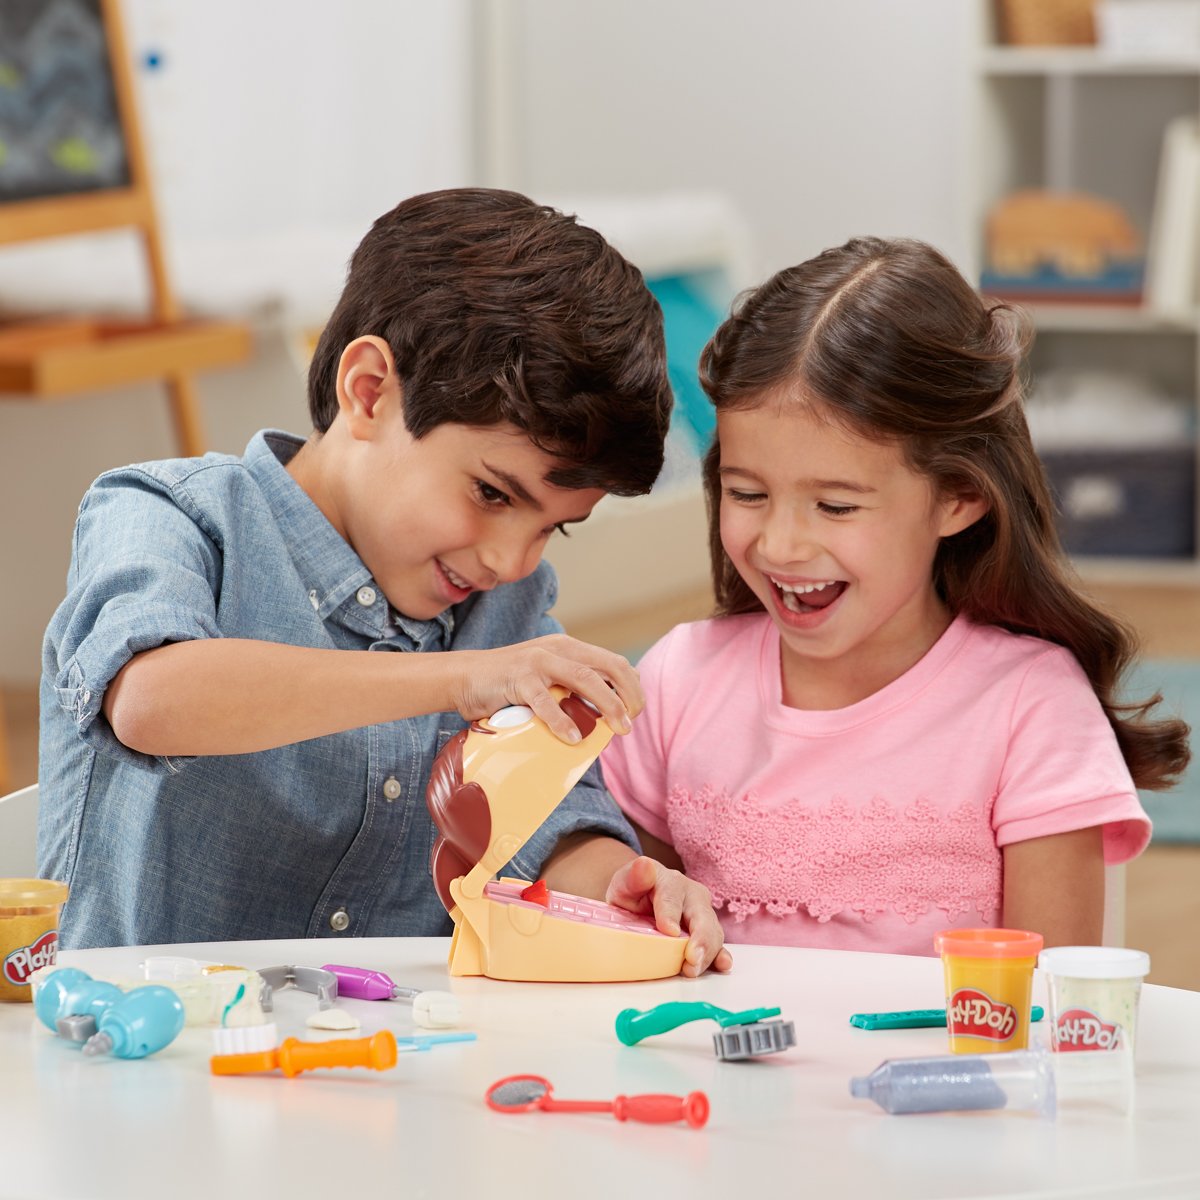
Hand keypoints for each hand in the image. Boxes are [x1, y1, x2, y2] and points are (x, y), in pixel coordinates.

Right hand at [453, 635, 642, 744]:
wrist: (464, 678)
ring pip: (585, 678)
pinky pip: (545, 701)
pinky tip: (574, 738)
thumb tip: (605, 716)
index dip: (632, 686)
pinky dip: (562, 720)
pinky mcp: (517, 678)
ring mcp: (538, 661)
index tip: (635, 711)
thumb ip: (571, 688)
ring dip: (608, 705)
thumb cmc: (509, 685)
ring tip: (620, 729)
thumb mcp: (547, 678)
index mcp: (569, 648)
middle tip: (632, 722)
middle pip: (609, 666)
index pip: (614, 662)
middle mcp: (558, 649)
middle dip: (629, 694)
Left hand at [606, 856, 732, 977]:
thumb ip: (633, 876)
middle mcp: (692, 896)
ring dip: (707, 953)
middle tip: (692, 959)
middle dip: (700, 939)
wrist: (640, 900)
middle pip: (702, 916)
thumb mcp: (625, 883)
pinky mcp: (707, 933)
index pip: (672, 896)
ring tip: (693, 969)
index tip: (669, 931)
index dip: (671, 914)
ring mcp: (703, 914)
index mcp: (671, 881)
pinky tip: (722, 964)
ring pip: (712, 932)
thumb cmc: (633, 892)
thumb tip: (644, 865)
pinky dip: (720, 956)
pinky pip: (717, 945)